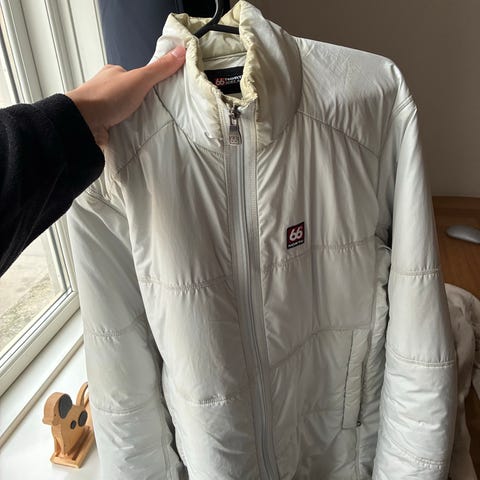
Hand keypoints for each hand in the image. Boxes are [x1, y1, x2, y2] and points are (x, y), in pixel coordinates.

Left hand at [66, 46, 185, 145]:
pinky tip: (133, 134)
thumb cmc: (107, 97)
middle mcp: (104, 88)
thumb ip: (159, 69)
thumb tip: (180, 51)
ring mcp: (101, 107)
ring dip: (132, 118)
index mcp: (113, 73)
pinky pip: (116, 126)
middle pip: (129, 94)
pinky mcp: (99, 124)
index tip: (160, 93)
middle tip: (155, 112)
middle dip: (140, 103)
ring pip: (122, 111)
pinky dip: (124, 130)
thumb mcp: (139, 79)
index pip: (134, 75)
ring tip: (146, 125)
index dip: (148, 83)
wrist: (83, 122)